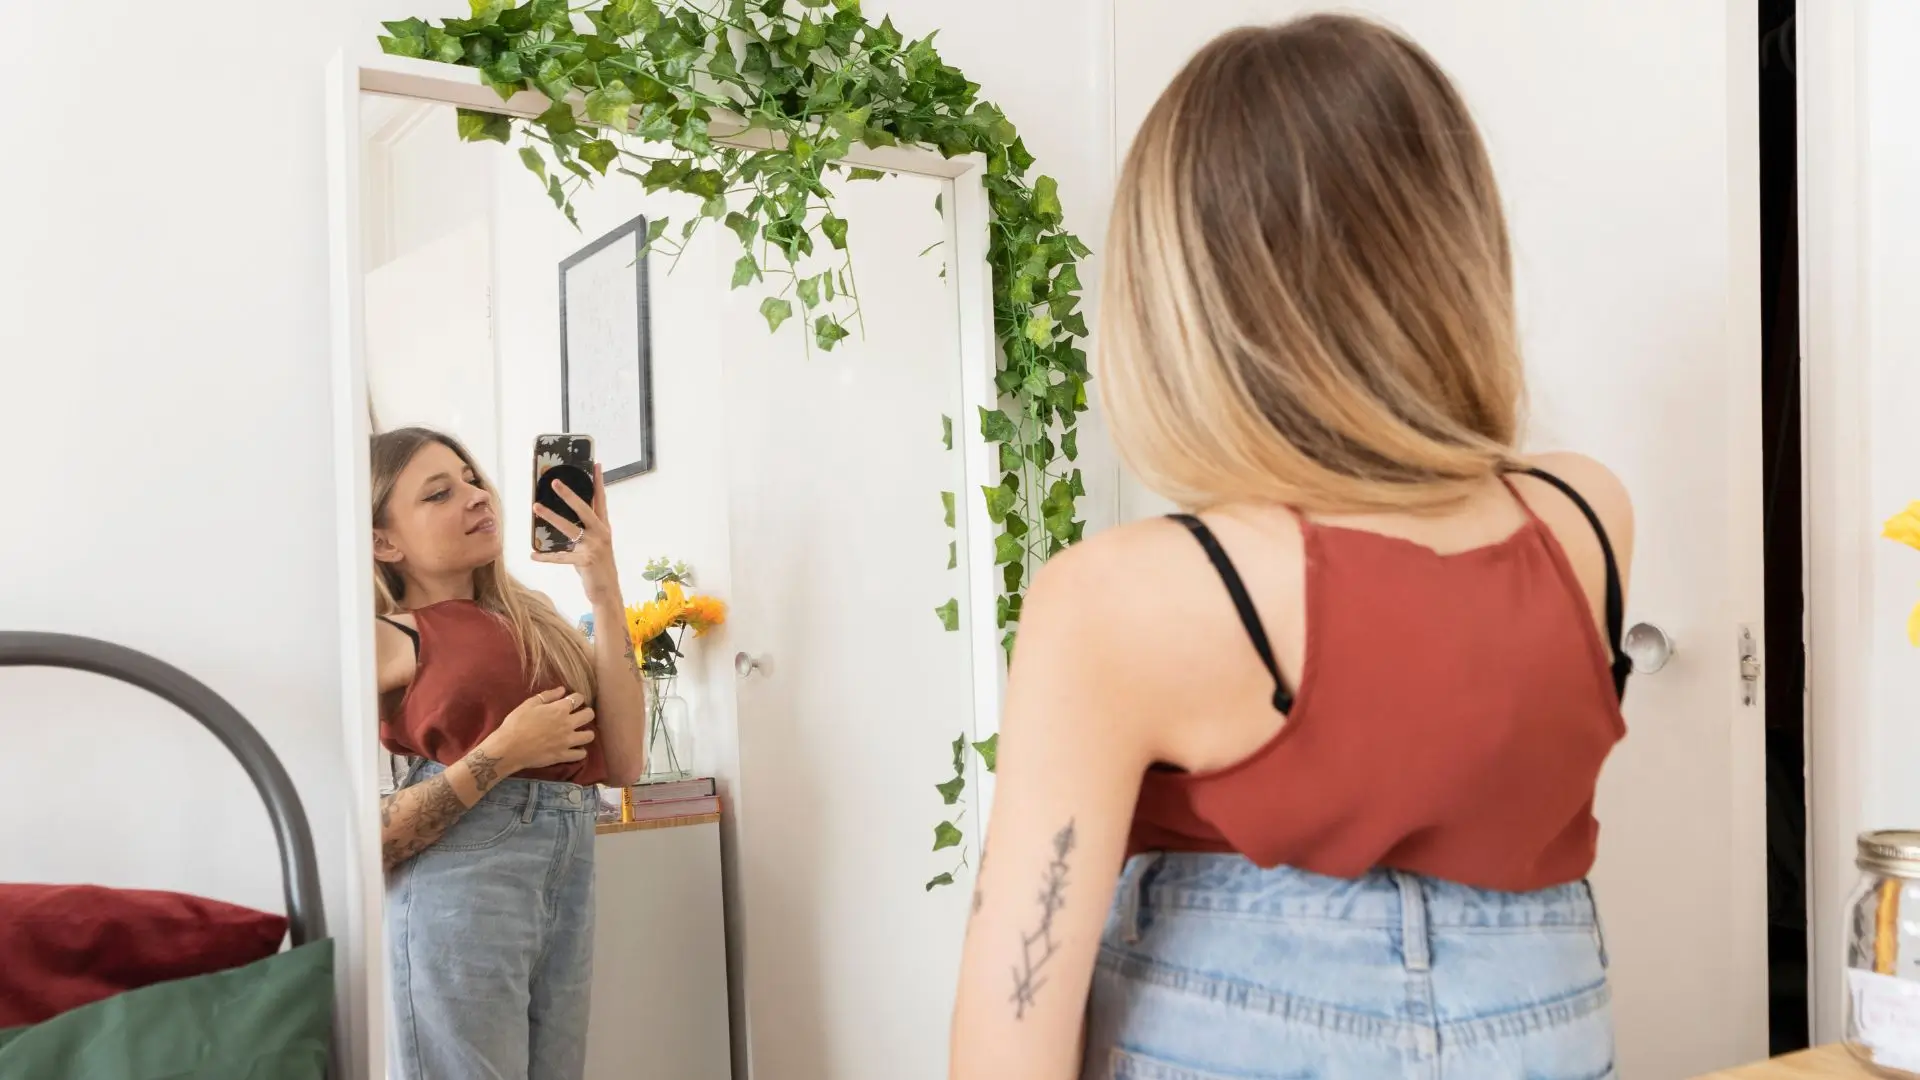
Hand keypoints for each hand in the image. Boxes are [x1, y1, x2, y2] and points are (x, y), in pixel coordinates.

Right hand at [482, 686, 595, 771]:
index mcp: (560, 709)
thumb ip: (547, 696)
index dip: (577, 698)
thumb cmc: (516, 723)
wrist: (509, 748)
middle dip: (586, 713)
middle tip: (578, 716)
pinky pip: (581, 755)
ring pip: (590, 736)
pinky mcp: (563, 755)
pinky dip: (579, 752)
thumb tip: (562, 690)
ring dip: (586, 733)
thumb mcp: (529, 704)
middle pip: (589, 715)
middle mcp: (568, 724)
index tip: (572, 701)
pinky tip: (574, 749)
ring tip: (578, 733)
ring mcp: (567, 741)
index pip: (579, 698)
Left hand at [533, 463, 620, 605]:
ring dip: (551, 516)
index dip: (598, 483)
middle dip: (568, 494)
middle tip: (554, 482)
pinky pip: (561, 557)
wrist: (607, 591)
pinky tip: (533, 555)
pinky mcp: (586, 560)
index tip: (596, 465)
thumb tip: (566, 517)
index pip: (601, 500)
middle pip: (584, 509)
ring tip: (536, 507)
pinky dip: (546, 557)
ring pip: (569, 528)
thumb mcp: (596, 544)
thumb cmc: (598, 566)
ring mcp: (594, 546)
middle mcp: (601, 533)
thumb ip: (586, 530)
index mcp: (604, 527)